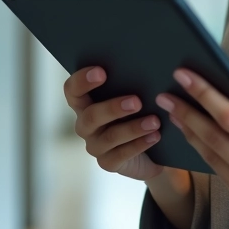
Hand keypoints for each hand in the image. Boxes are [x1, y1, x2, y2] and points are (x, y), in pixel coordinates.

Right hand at [63, 66, 164, 180]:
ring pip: (110, 136)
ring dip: (133, 128)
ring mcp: (95, 145)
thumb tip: (146, 65)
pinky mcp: (108, 163)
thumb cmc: (140, 112)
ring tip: (154, 121)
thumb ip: (132, 82)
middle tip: (137, 101)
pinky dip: (139, 144)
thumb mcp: (135, 96)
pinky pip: (121, 155)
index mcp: (86, 102)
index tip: (102, 72)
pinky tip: (155, 136)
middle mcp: (86, 124)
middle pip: (90, 116)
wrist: (151, 149)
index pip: (72, 90)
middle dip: (113, 108)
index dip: (82, 81)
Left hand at [157, 69, 228, 228]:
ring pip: (212, 159)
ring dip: (191, 135)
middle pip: (213, 139)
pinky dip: (208, 155)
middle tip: (166, 95)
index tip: (186, 77)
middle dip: (187, 114)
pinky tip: (198, 139)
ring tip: (175, 113)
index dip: (205, 96)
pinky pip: (223, 176)